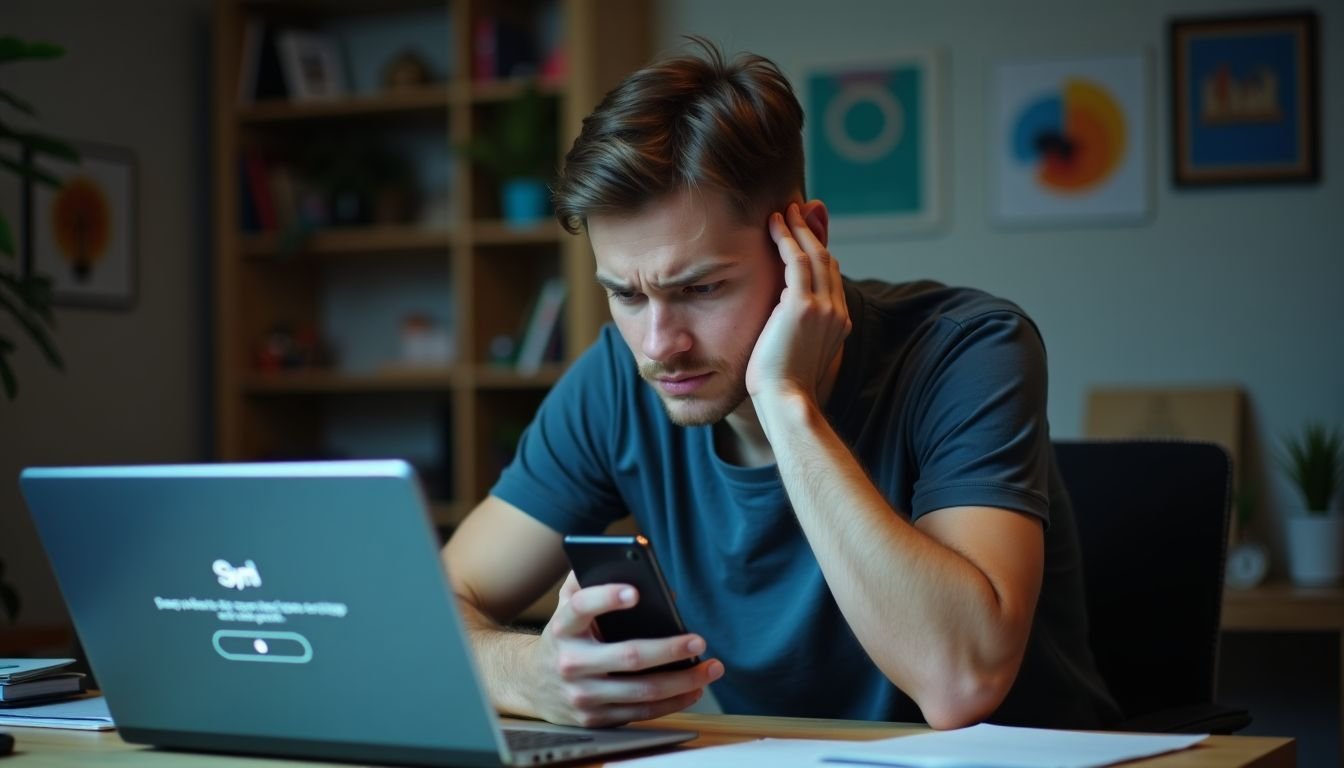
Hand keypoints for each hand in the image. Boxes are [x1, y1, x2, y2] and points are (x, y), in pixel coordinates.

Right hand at [521, 571, 723, 726]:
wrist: (531, 684)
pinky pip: (641, 713)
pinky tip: (694, 689)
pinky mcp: (595, 719)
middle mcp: (570, 663)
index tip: (635, 592)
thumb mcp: (565, 606)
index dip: (606, 598)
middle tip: (699, 640)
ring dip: (683, 680)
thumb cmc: (564, 636)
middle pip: (627, 657)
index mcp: (562, 627)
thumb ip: (588, 579)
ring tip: (711, 667)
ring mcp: (582, 695)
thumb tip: (634, 564)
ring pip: (642, 691)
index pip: (581, 608)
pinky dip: (672, 702)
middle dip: (669, 649)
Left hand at [746, 203, 850, 412]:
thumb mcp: (793, 353)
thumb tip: (782, 323)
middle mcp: (836, 311)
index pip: (831, 277)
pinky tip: (774, 225)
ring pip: (814, 255)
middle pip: (827, 260)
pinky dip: (786, 238)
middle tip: (797, 211)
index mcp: (838, 323)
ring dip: (799, 229)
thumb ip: (793, 330)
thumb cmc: (782, 387)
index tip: (804, 237)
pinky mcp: (802, 305)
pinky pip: (796, 260)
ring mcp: (823, 307)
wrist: (786, 401)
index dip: (819, 252)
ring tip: (784, 211)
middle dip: (812, 232)